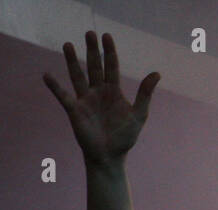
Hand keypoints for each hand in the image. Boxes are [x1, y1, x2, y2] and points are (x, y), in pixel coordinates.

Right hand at [43, 32, 159, 165]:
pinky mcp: (75, 110)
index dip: (109, 52)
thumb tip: (157, 73)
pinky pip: (63, 96)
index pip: (111, 67)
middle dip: (92, 51)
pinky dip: (55, 86)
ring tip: (68, 45)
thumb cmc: (125, 137)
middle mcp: (98, 92)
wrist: (110, 156)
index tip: (106, 36)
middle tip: (89, 33)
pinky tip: (47, 75)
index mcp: (114, 91)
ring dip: (73, 61)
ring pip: (78, 76)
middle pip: (94, 67)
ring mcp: (85, 100)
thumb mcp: (139, 114)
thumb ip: (145, 94)